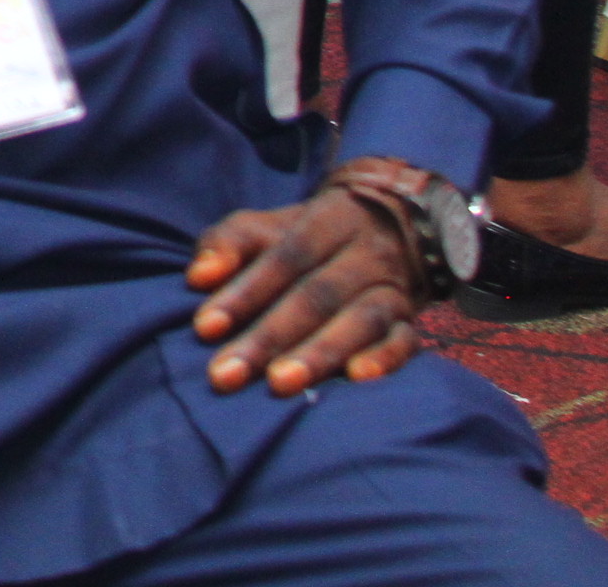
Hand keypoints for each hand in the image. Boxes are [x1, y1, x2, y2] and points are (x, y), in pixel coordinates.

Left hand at [187, 162, 428, 395]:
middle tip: (228, 374)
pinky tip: (355, 379)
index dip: (243, 292)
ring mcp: (391, 290)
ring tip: (280, 384)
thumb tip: (198, 277)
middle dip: (269, 337)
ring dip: (319, 354)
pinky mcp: (410, 322)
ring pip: (359, 321)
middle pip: (316, 296)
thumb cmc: (303, 239)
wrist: (386, 229)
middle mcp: (362, 256)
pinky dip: (383, 359)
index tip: (204, 327)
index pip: (282, 258)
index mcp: (324, 223)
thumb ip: (227, 243)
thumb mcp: (264, 226)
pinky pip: (404, 341)